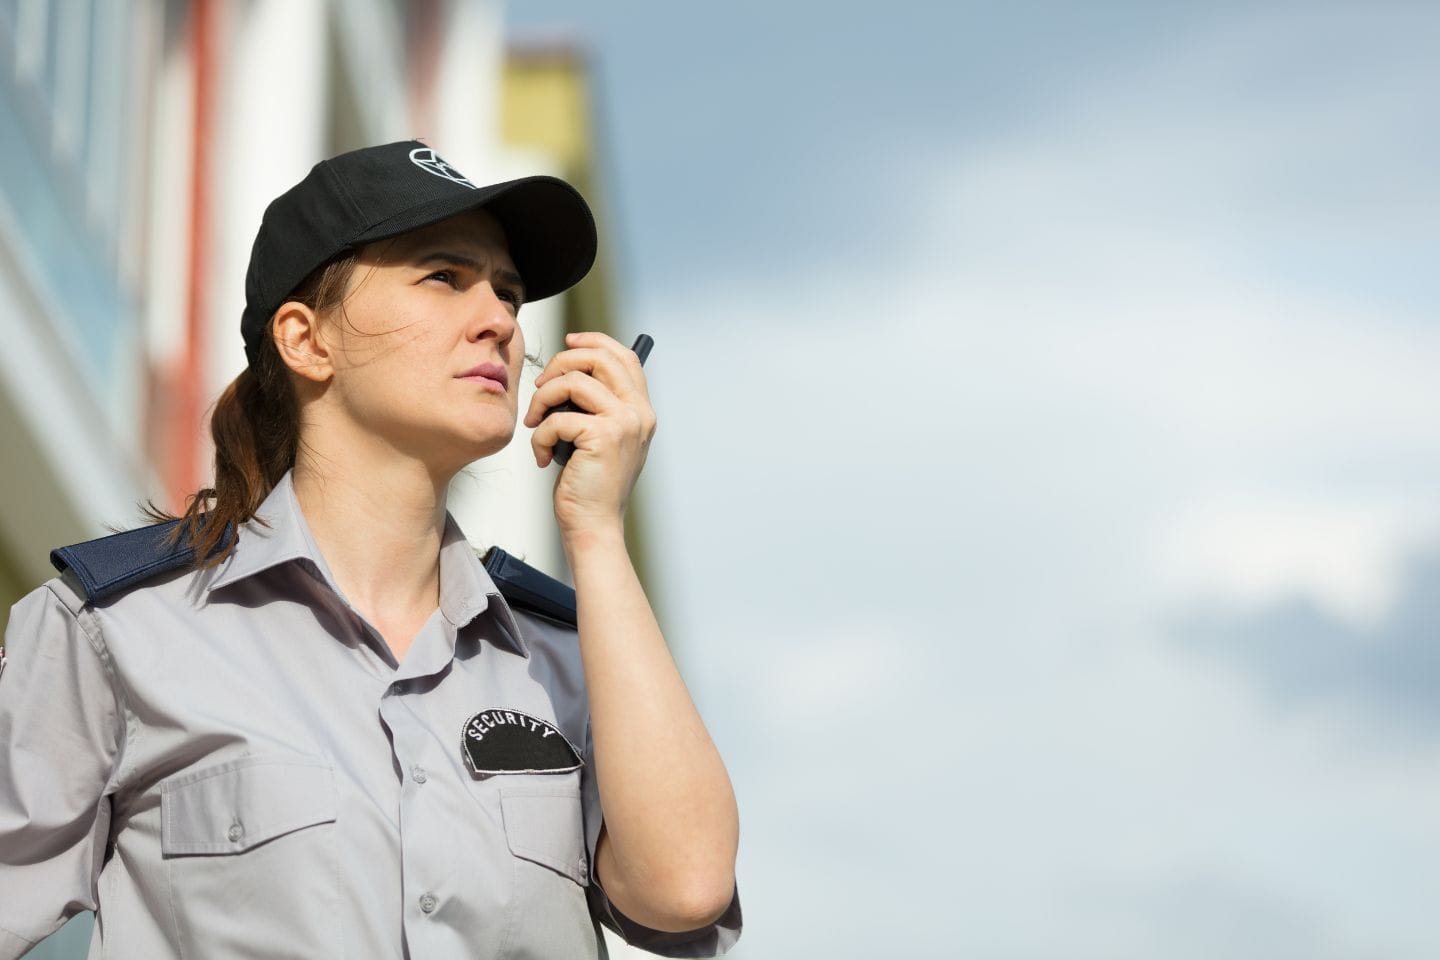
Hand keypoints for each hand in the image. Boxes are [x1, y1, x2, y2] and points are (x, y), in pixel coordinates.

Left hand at [522, 331, 656, 536]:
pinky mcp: (604, 437)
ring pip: (574, 381)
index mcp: (641, 411)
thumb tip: (570, 372)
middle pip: (599, 358)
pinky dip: (539, 435)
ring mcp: (625, 423)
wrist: (594, 525)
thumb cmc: (590, 486)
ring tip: (535, 424)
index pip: (624, 357)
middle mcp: (639, 413)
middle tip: (541, 387)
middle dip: (561, 364)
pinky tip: (542, 455)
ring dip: (542, 399)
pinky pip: (557, 417)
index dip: (595, 341)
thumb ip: (597, 407)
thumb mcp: (600, 439)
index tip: (569, 342)